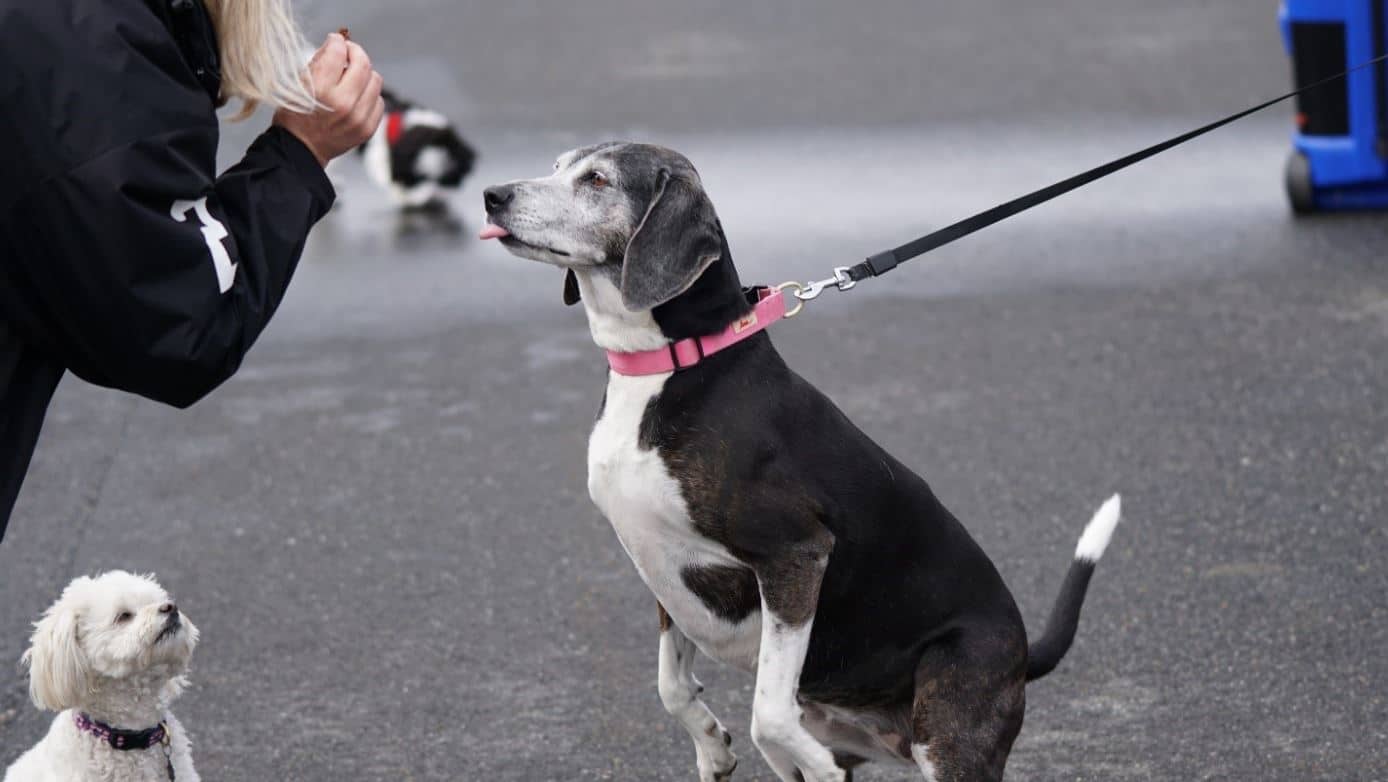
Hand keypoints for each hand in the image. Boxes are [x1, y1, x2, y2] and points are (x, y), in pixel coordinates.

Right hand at [274, 33, 384, 167]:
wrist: (301, 149)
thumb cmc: (295, 116)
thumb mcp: (297, 83)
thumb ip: (319, 62)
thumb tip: (336, 44)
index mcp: (321, 90)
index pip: (338, 52)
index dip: (337, 42)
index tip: (336, 42)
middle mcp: (343, 104)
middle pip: (363, 64)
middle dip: (355, 53)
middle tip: (348, 54)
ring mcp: (358, 118)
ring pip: (375, 81)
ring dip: (364, 74)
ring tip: (352, 78)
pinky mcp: (367, 129)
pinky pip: (379, 102)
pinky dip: (370, 95)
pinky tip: (357, 97)